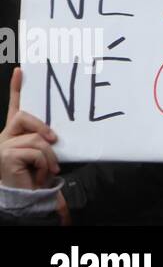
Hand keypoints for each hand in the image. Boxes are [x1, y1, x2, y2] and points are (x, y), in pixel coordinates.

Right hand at [0, 69, 60, 189]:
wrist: (27, 196)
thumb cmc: (35, 173)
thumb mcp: (42, 151)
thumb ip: (44, 137)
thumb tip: (54, 132)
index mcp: (14, 132)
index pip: (15, 107)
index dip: (16, 88)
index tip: (20, 70)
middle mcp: (5, 136)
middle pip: (25, 117)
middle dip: (43, 128)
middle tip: (54, 141)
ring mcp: (3, 145)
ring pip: (36, 138)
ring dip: (49, 155)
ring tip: (48, 168)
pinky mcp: (6, 155)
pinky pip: (36, 151)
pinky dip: (44, 164)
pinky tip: (38, 174)